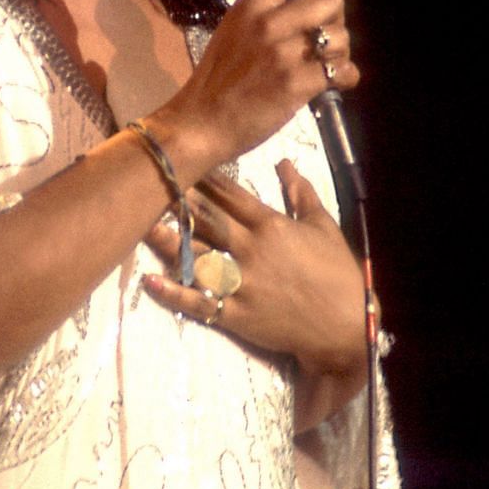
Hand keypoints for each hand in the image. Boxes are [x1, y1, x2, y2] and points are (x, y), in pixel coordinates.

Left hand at [142, 160, 365, 379]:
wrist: (347, 325)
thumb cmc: (338, 274)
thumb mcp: (323, 227)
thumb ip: (301, 194)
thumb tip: (285, 163)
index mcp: (271, 226)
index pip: (230, 196)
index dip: (205, 179)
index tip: (184, 163)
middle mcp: (251, 250)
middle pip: (207, 221)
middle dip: (179, 202)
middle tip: (153, 184)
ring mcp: (241, 283)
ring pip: (196, 257)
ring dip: (168, 241)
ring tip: (142, 224)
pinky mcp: (236, 314)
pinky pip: (200, 302)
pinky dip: (174, 293)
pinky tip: (150, 281)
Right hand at [146, 0, 360, 179]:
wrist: (201, 124)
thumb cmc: (215, 82)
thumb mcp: (232, 31)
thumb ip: (262, 14)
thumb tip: (299, 6)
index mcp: (250, 6)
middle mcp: (268, 23)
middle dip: (336, 18)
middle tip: (323, 36)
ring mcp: (284, 54)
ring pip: (341, 37)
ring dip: (341, 52)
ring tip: (325, 65)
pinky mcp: (297, 84)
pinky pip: (343, 71)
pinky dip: (345, 78)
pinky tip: (333, 84)